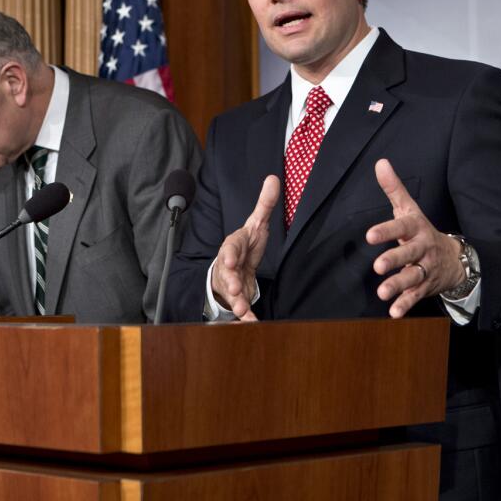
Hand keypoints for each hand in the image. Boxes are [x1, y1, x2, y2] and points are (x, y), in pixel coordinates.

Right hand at [211, 175, 279, 321]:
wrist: (232, 267)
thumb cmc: (245, 244)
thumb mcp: (256, 223)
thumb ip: (264, 204)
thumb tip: (274, 177)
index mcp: (234, 246)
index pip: (230, 247)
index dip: (230, 254)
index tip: (231, 260)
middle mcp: (228, 265)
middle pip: (227, 273)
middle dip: (230, 281)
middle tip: (235, 288)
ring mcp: (230, 283)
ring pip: (231, 293)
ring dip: (237, 302)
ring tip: (243, 311)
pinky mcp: (237, 297)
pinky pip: (240, 308)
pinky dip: (246, 317)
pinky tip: (252, 323)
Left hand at [367, 159, 465, 317]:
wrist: (455, 258)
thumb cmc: (422, 230)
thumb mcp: (409, 209)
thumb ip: (394, 188)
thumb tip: (380, 162)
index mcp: (416, 228)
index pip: (401, 227)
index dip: (387, 231)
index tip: (369, 235)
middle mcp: (422, 248)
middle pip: (409, 254)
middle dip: (394, 260)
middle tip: (377, 266)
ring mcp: (425, 268)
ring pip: (412, 277)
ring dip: (398, 285)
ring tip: (382, 293)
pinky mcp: (425, 286)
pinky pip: (415, 296)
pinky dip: (405, 304)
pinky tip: (393, 312)